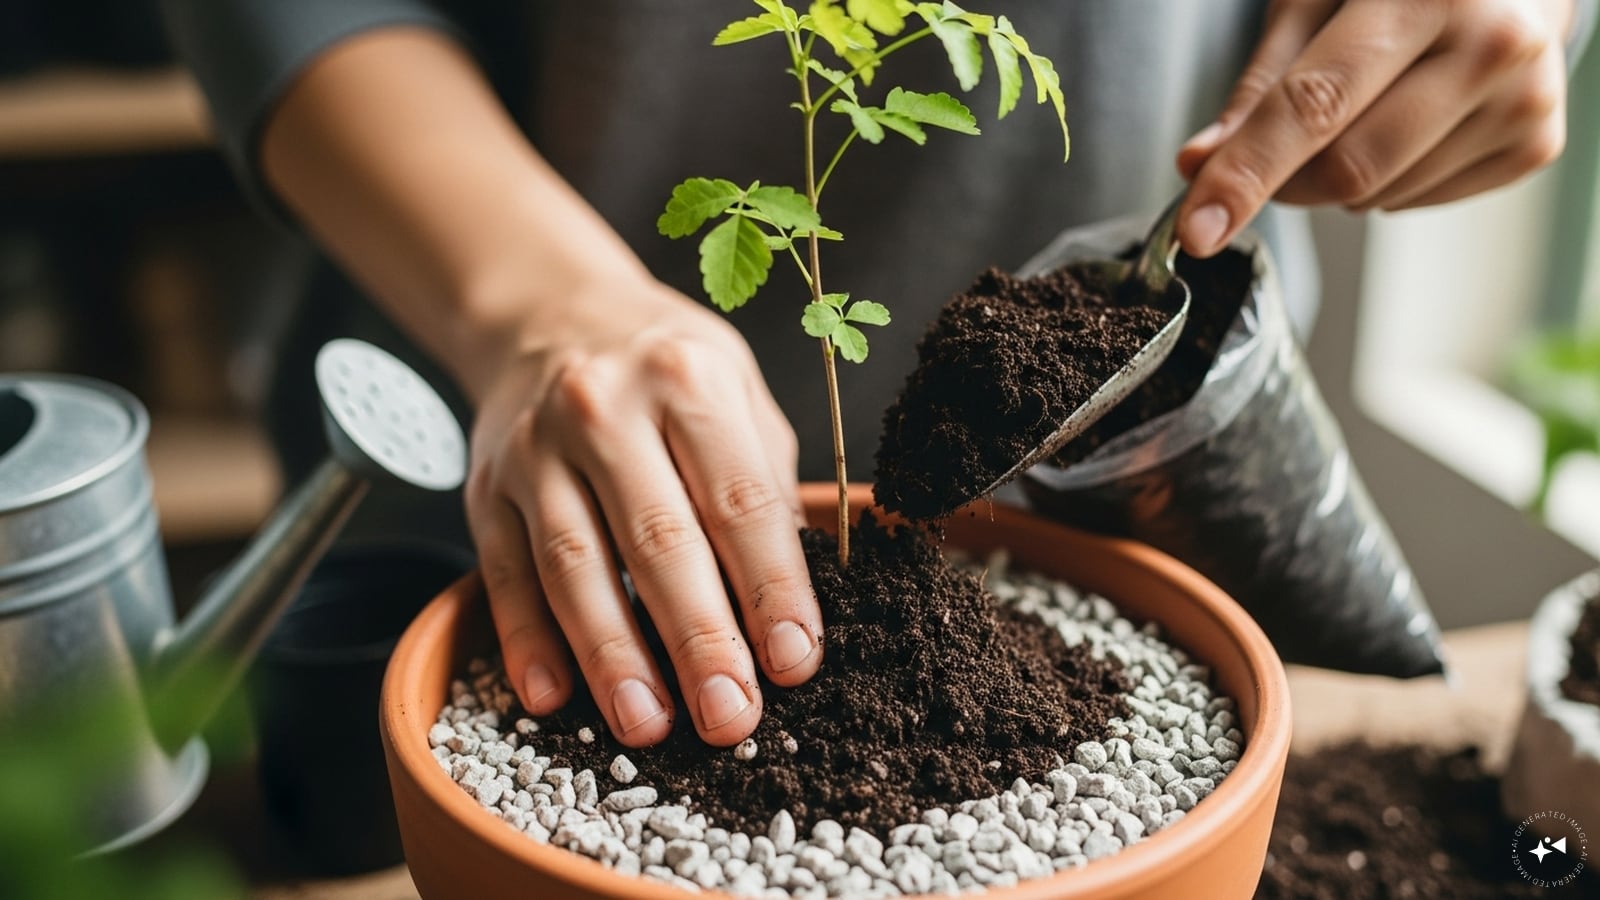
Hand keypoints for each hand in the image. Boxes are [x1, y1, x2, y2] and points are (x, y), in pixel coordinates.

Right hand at [464, 275, 819, 746]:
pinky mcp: (487, 489)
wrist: (548, 315)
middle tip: (728, 714)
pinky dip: (527, 641)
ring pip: (576, 565)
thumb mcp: (736, 390)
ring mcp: (535, 449)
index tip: (793, 661)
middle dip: (699, 639)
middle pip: (658, 540)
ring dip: (613, 655)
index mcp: (687, 380)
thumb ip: (764, 484)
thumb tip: (791, 602)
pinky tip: (552, 697)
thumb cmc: (664, 368)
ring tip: (648, 724)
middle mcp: (605, 408)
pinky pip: (506, 574)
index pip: (739, 500)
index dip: (770, 588)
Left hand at [1176, 0, 1574, 255]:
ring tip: (1370, 104)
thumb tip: (1198, 164)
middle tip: (1278, 144)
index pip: (1313, 105)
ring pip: (1378, 196)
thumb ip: (1259, 85)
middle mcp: (1492, 46)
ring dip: (1339, 178)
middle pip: (1346, 169)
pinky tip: (1411, 121)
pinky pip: (1416, 202)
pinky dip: (1387, 181)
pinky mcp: (1536, 146)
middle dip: (1287, 178)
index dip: (1247, 173)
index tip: (1197, 231)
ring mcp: (1524, 101)